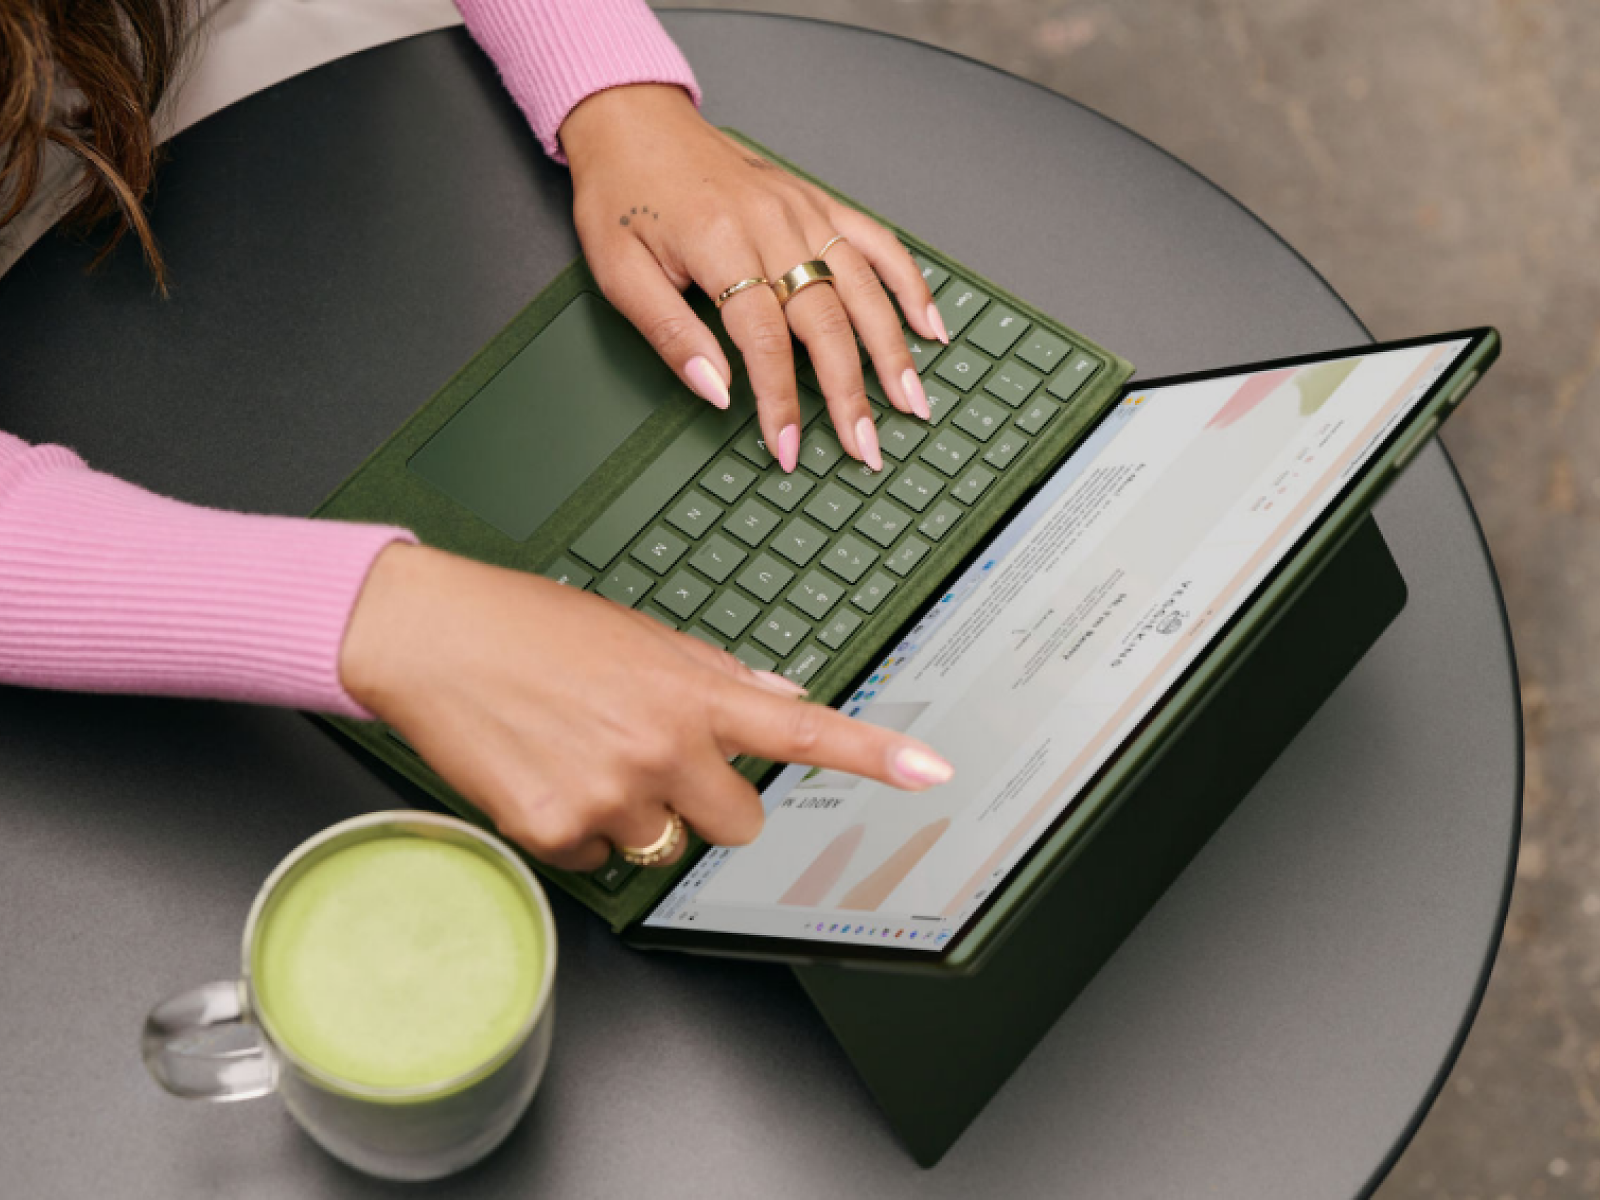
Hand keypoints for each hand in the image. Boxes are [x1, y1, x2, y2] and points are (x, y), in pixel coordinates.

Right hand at [339, 544, 953, 871]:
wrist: (431, 638)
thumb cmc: (530, 626)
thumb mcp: (635, 636)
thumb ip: (712, 675)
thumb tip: (776, 695)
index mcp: (691, 692)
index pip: (801, 728)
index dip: (874, 755)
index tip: (930, 771)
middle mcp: (661, 748)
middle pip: (737, 825)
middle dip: (709, 803)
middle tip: (655, 760)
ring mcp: (610, 796)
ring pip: (662, 846)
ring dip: (637, 816)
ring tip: (581, 754)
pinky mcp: (556, 833)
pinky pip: (597, 859)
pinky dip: (578, 829)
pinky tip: (546, 774)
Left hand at [561, 85, 949, 473]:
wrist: (634, 121)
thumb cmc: (623, 195)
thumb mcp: (621, 273)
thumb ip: (672, 335)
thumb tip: (717, 392)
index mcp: (720, 243)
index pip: (765, 341)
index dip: (780, 401)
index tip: (787, 447)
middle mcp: (772, 224)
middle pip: (827, 322)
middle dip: (851, 393)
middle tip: (866, 447)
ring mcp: (801, 211)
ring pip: (863, 289)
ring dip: (893, 352)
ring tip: (913, 403)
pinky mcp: (815, 202)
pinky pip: (876, 243)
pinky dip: (909, 285)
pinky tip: (929, 326)